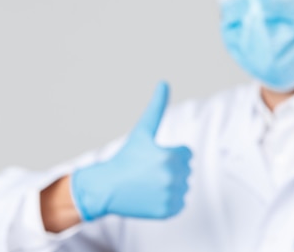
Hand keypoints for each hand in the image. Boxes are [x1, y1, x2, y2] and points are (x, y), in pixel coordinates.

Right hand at [71, 82, 191, 220]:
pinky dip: (169, 200)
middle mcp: (172, 177)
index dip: (170, 154)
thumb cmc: (126, 157)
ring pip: (183, 185)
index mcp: (169, 156)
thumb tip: (164, 82)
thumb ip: (156, 107)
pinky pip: (179, 202)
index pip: (186, 154)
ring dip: (171, 184)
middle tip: (147, 172)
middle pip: (185, 170)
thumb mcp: (142, 131)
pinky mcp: (169, 211)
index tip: (152, 158)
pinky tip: (152, 196)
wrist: (108, 188)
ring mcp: (171, 195)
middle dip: (170, 169)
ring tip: (149, 183)